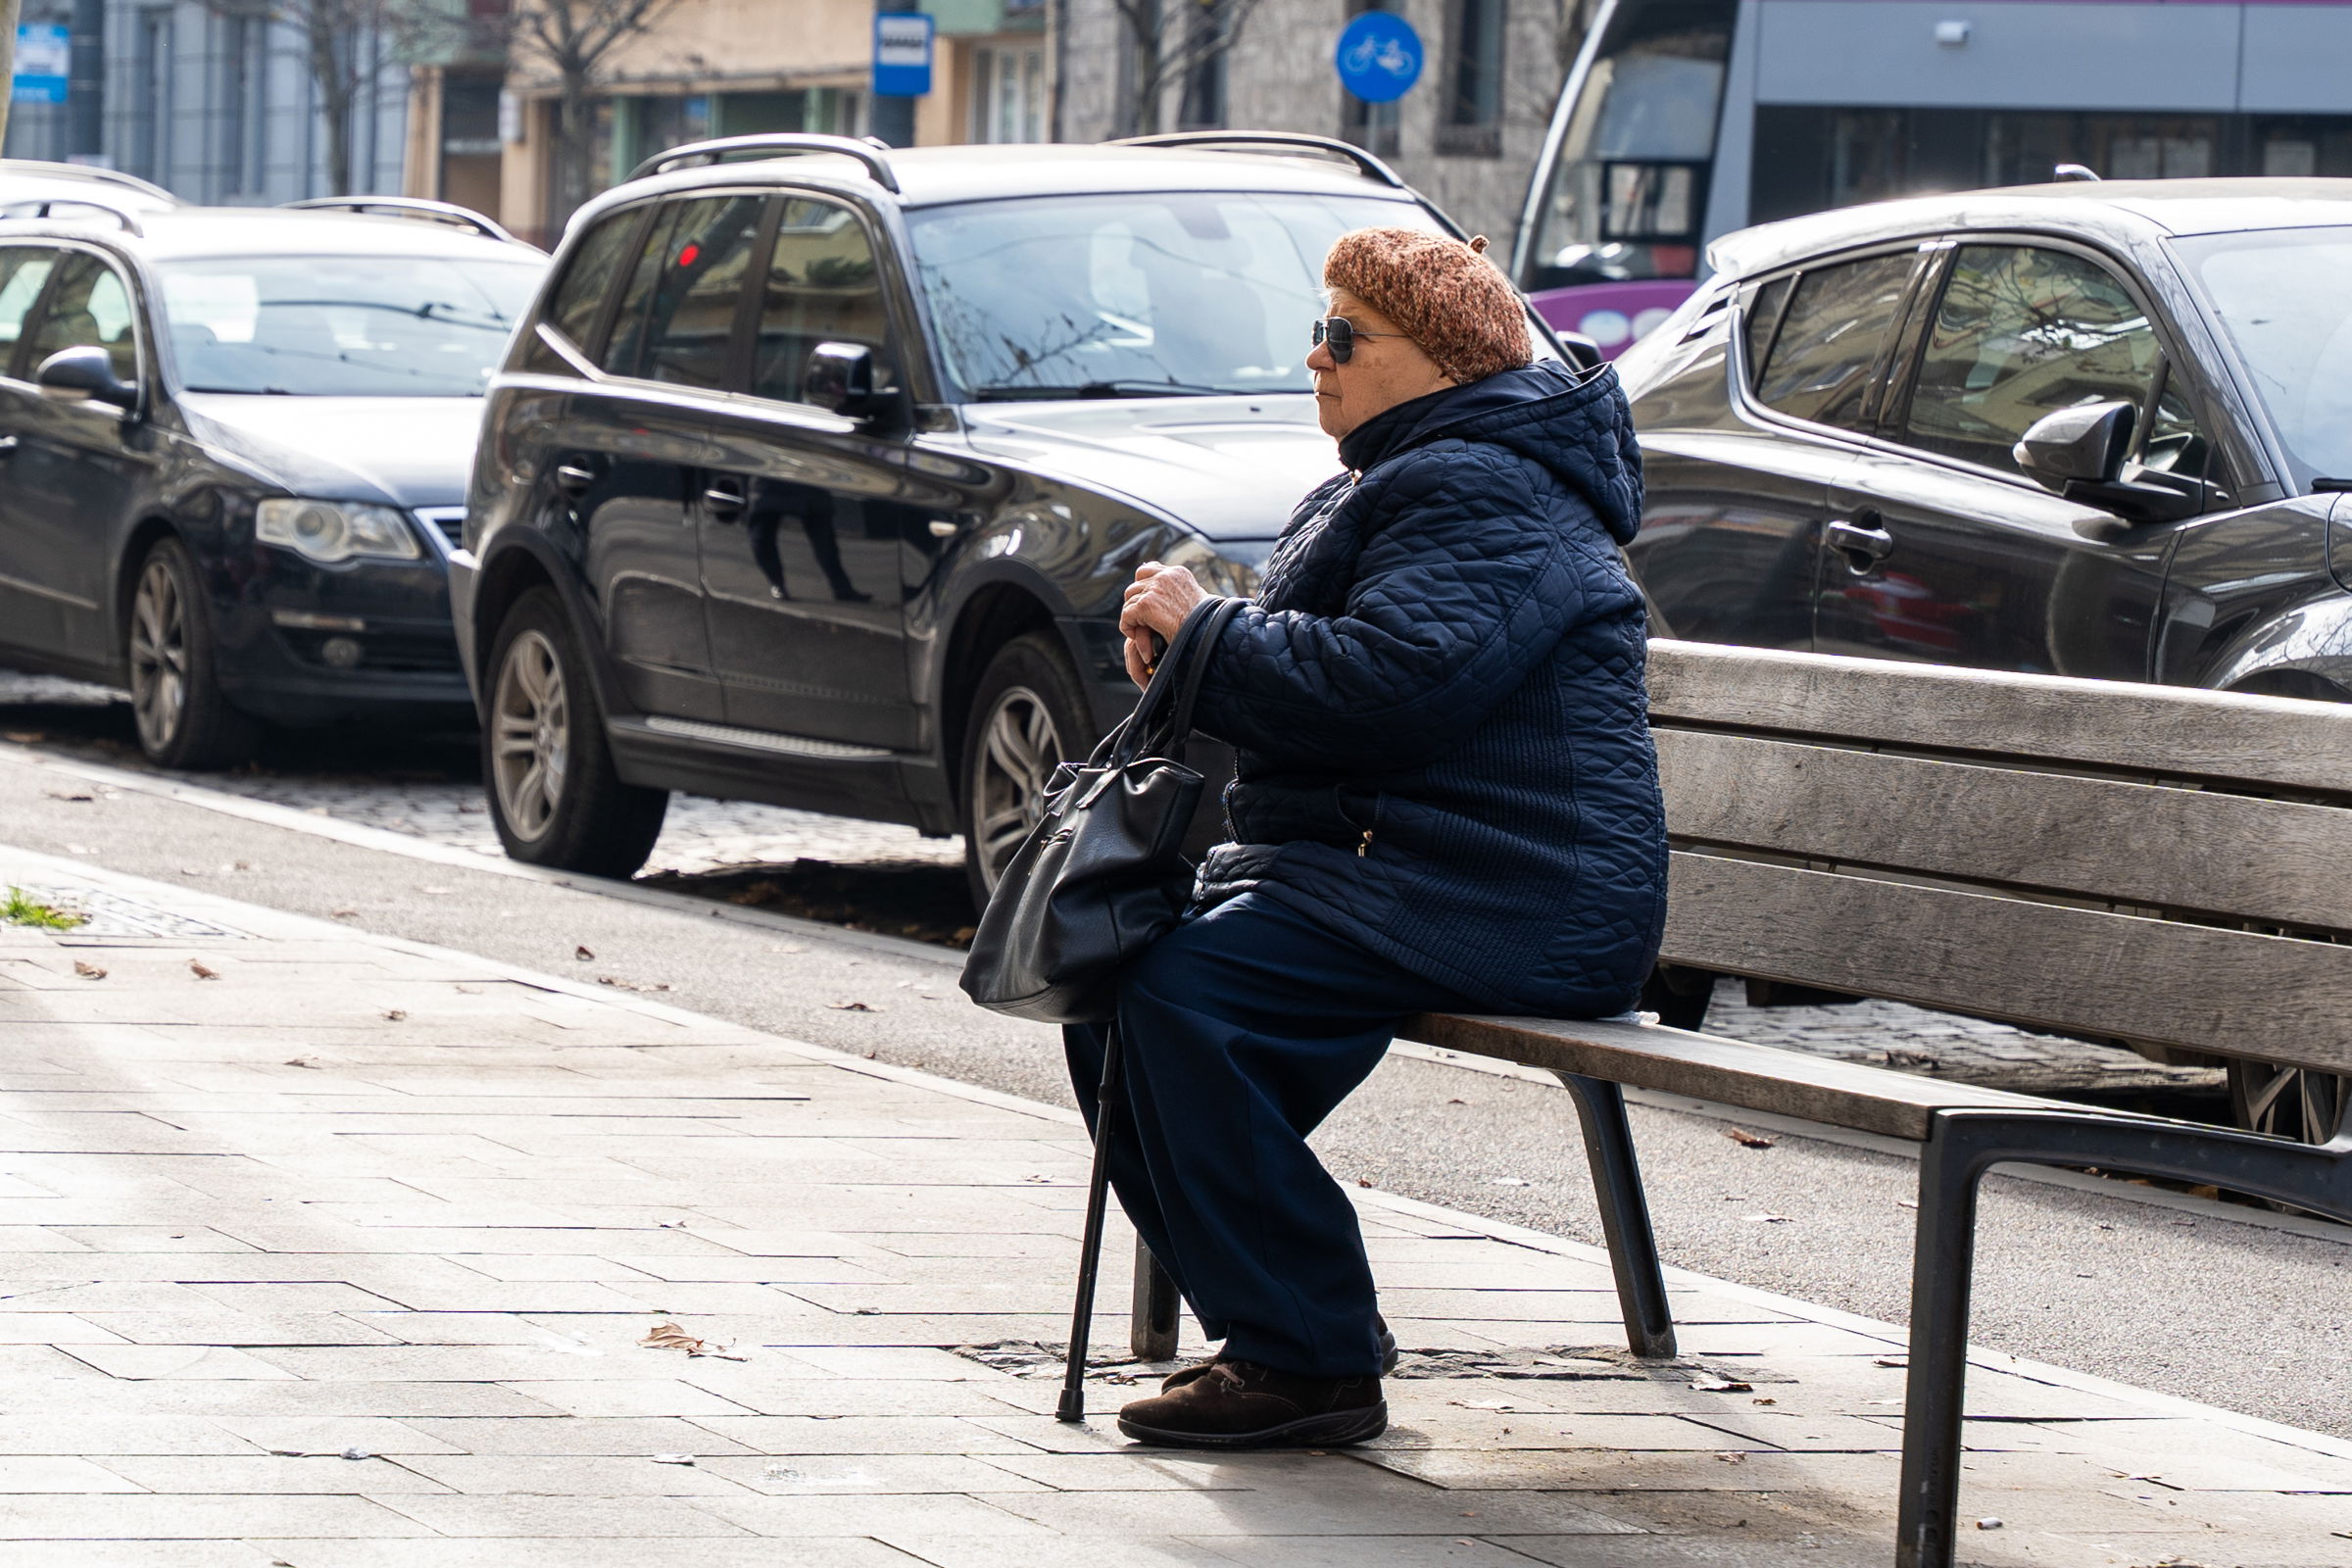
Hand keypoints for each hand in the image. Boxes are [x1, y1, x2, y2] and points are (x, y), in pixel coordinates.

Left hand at [1119, 562, 1205, 687]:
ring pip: (1130, 599)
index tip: (1144, 600)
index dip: (1143, 585)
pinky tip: (1135, 635)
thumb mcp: (1196, 600)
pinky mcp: (1146, 604)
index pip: (1149, 569)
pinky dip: (1127, 626)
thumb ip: (1179, 593)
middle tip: (1139, 618)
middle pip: (1136, 583)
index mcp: (1177, 573)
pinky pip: (1126, 614)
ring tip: (1139, 629)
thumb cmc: (1205, 625)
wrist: (1206, 635)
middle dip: (1135, 601)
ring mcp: (1155, 589)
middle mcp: (1165, 576)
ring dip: (1132, 615)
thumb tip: (1168, 596)